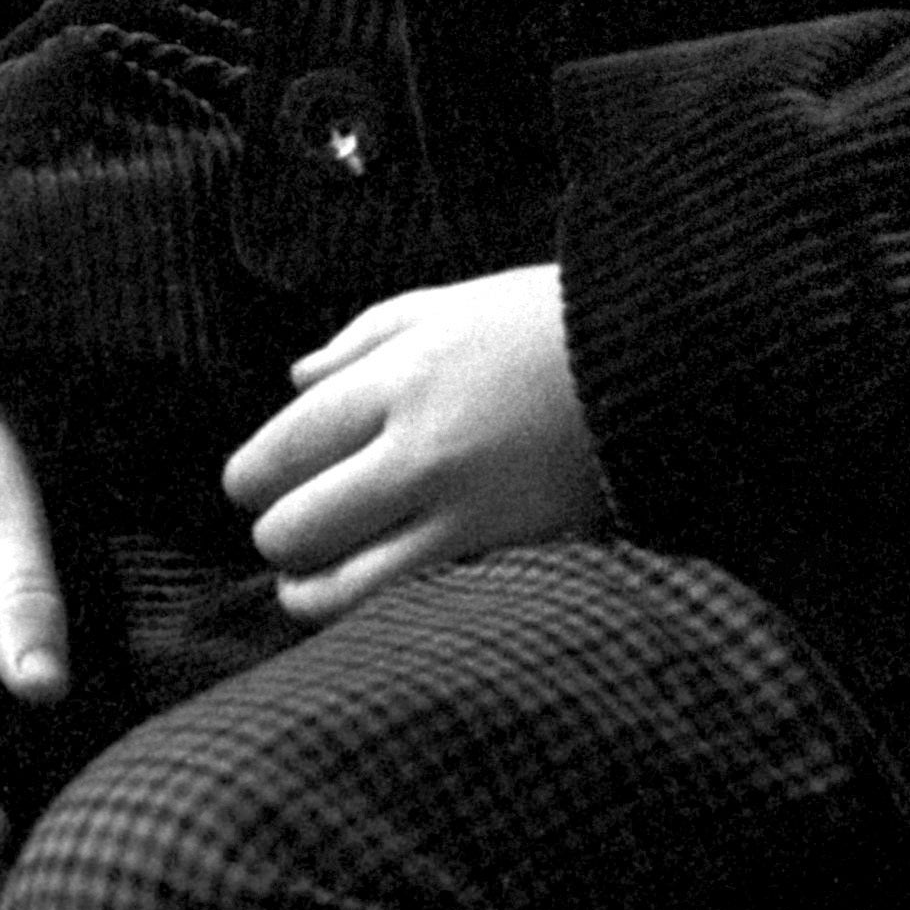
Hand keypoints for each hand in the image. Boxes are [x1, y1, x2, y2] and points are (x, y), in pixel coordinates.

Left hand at [222, 266, 600, 621]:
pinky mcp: (500, 554)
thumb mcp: (451, 303)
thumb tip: (294, 382)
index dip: (250, 477)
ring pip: (338, 585)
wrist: (659, 365)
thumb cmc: (547, 323)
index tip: (251, 485)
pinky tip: (362, 591)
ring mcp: (462, 511)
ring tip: (308, 577)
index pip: (282, 448)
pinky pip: (403, 602)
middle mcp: (421, 447)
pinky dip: (366, 606)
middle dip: (276, 532)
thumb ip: (362, 339)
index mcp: (402, 373)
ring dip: (307, 586)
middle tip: (286, 525)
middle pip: (296, 524)